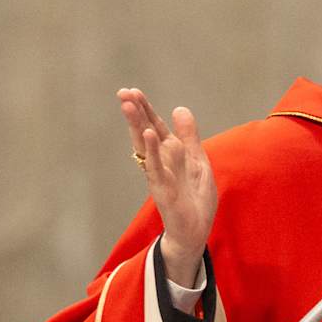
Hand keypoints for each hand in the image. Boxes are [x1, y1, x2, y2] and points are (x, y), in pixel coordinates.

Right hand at [121, 89, 214, 287]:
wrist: (195, 230)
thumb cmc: (194, 199)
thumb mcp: (197, 160)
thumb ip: (189, 136)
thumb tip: (180, 108)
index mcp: (169, 154)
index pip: (155, 126)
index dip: (145, 109)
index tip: (132, 91)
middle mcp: (160, 162)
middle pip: (145, 131)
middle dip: (135, 112)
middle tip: (123, 92)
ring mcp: (160, 174)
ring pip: (146, 146)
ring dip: (138, 125)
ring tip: (128, 104)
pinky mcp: (163, 189)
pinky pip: (156, 166)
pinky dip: (153, 150)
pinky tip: (150, 133)